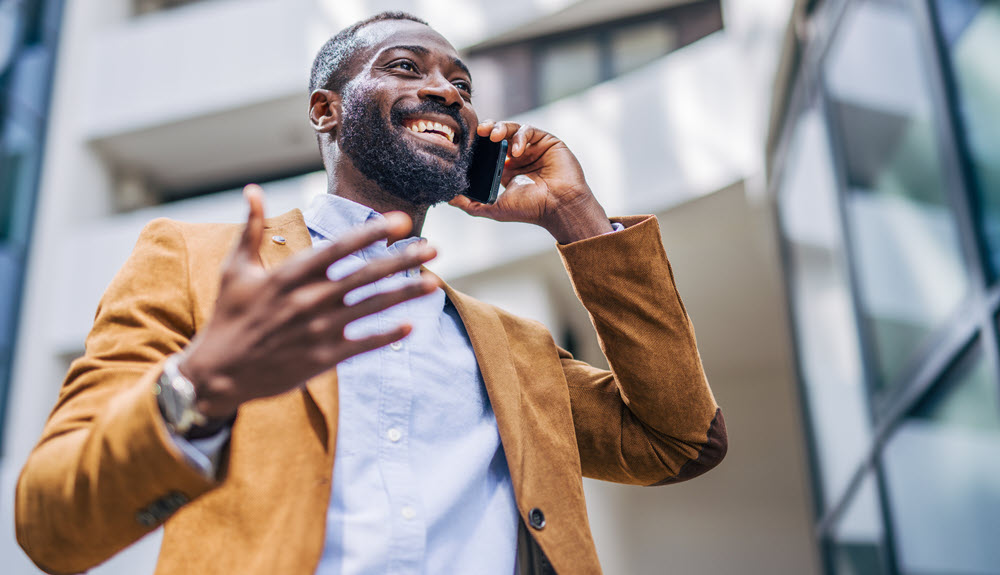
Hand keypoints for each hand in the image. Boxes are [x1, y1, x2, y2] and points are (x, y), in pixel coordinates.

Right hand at [178, 185, 439, 418]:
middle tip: (434, 248)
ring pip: (371, 308)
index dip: (372, 233)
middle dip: (402, 260)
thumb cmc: (228, 316)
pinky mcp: (322, 358)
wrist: (217, 373)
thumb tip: (252, 189)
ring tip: (434, 283)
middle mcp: (308, 300)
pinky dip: (386, 335)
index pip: (339, 248)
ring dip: (404, 294)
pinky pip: (362, 344)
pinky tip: (411, 325)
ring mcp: (318, 330)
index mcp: (290, 275)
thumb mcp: (235, 269)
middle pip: (365, 276)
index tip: (400, 221)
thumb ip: (250, 228)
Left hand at [448, 121, 612, 242]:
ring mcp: (533, 147)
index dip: (477, 142)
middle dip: (487, 129)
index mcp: (506, 168)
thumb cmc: (530, 210)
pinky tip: (516, 151)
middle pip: (498, 134)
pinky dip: (520, 136)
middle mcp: (518, 156)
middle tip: (478, 131)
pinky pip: (529, 130)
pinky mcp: (547, 141)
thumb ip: (471, 204)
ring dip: (500, 128)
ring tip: (493, 135)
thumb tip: (448, 198)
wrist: (559, 207)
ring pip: (512, 128)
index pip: (487, 148)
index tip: (466, 142)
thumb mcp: (494, 207)